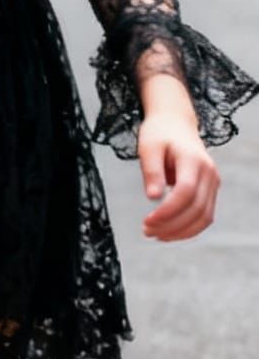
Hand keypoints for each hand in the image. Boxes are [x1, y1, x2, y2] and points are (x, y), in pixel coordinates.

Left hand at [138, 113, 218, 241]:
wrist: (176, 123)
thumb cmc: (159, 134)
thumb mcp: (148, 147)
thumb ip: (152, 171)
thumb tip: (153, 197)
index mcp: (194, 159)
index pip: (186, 191)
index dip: (168, 211)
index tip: (147, 220)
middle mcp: (209, 172)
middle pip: (197, 208)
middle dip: (172, 225)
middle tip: (146, 231)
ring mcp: (213, 182)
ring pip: (204, 217)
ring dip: (181, 231)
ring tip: (155, 235)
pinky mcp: (211, 190)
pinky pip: (204, 216)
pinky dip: (189, 229)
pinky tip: (168, 232)